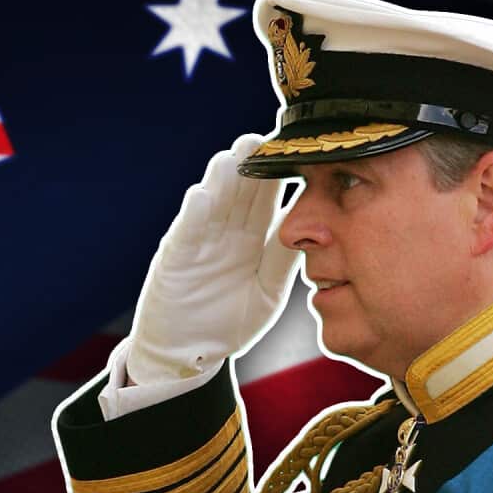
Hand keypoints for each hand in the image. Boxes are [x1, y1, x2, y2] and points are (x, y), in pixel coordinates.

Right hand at [127, 134, 299, 384]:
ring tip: (236, 157)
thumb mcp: (267, 293)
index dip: (282, 175)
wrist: (189, 355)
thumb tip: (316, 228)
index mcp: (252, 238)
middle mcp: (226, 232)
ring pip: (214, 202)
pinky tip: (203, 196)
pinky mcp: (176, 257)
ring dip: (223, 179)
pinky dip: (194, 214)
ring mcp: (200, 242)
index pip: (269, 200)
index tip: (300, 150)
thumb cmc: (230, 323)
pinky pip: (187, 232)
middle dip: (253, 165)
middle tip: (267, 137)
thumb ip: (283, 261)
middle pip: (242, 191)